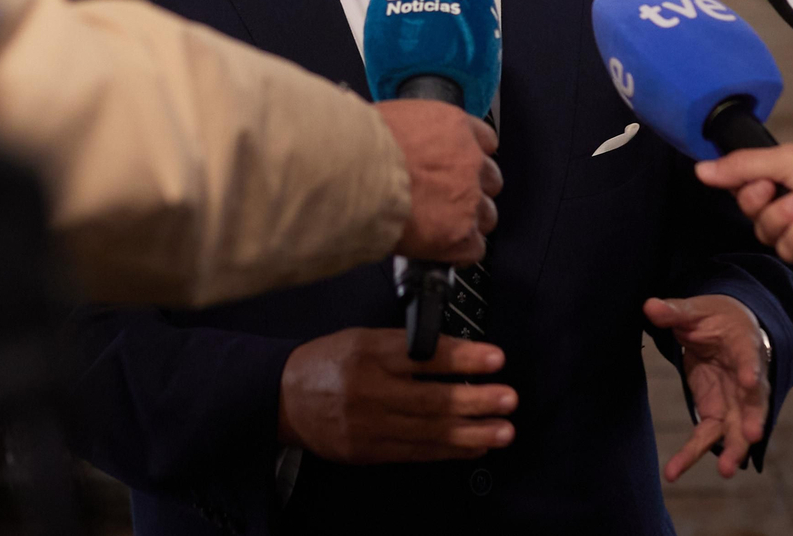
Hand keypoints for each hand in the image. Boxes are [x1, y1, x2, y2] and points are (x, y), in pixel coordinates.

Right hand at [277, 328, 515, 463]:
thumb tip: (458, 354)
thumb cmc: (329, 361)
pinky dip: (449, 451)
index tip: (495, 358)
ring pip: (428, 432)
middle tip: (508, 398)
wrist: (283, 398)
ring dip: (471, 433)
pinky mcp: (367, 452)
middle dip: (476, 401)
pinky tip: (475, 447)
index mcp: (369, 353)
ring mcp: (369, 426)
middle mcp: (370, 390)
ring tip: (503, 430)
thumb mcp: (363, 338)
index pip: (424, 356)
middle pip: (431, 400)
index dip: (463, 359)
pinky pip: (415, 453)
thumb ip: (406, 345)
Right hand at [375, 100, 501, 263]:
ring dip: (468, 221)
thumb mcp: (390, 118)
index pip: (485, 141)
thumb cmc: (360, 144)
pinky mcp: (459, 234)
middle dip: (471, 190)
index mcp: (454, 127)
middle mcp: (469, 161)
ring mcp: (468, 199)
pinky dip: (460, 253)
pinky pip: (474, 249)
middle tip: (445, 198)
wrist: (353, 174)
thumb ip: (411, 132)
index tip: (459, 166)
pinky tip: (442, 250)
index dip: (471, 156)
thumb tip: (400, 142)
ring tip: (440, 227)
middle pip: (489, 180)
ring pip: (486, 215)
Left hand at [644, 295, 770, 480]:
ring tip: (725, 471)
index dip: (749, 369)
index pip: (749, 357)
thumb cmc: (715, 317)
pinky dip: (693, 453)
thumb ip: (674, 312)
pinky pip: (707, 436)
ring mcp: (734, 400)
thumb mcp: (696, 310)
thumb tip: (649, 306)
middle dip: (753, 420)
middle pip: (754, 402)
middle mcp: (747, 378)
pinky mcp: (716, 411)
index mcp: (744, 345)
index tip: (748, 382)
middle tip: (751, 437)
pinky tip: (674, 472)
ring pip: (736, 428)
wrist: (727, 329)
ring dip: (731, 449)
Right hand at [696, 143, 792, 267]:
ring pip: (771, 238)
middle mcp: (791, 205)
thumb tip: (699, 168)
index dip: (747, 191)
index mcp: (785, 178)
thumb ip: (741, 167)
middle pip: (754, 218)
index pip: (744, 192)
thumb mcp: (785, 160)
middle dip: (772, 207)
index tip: (763, 182)